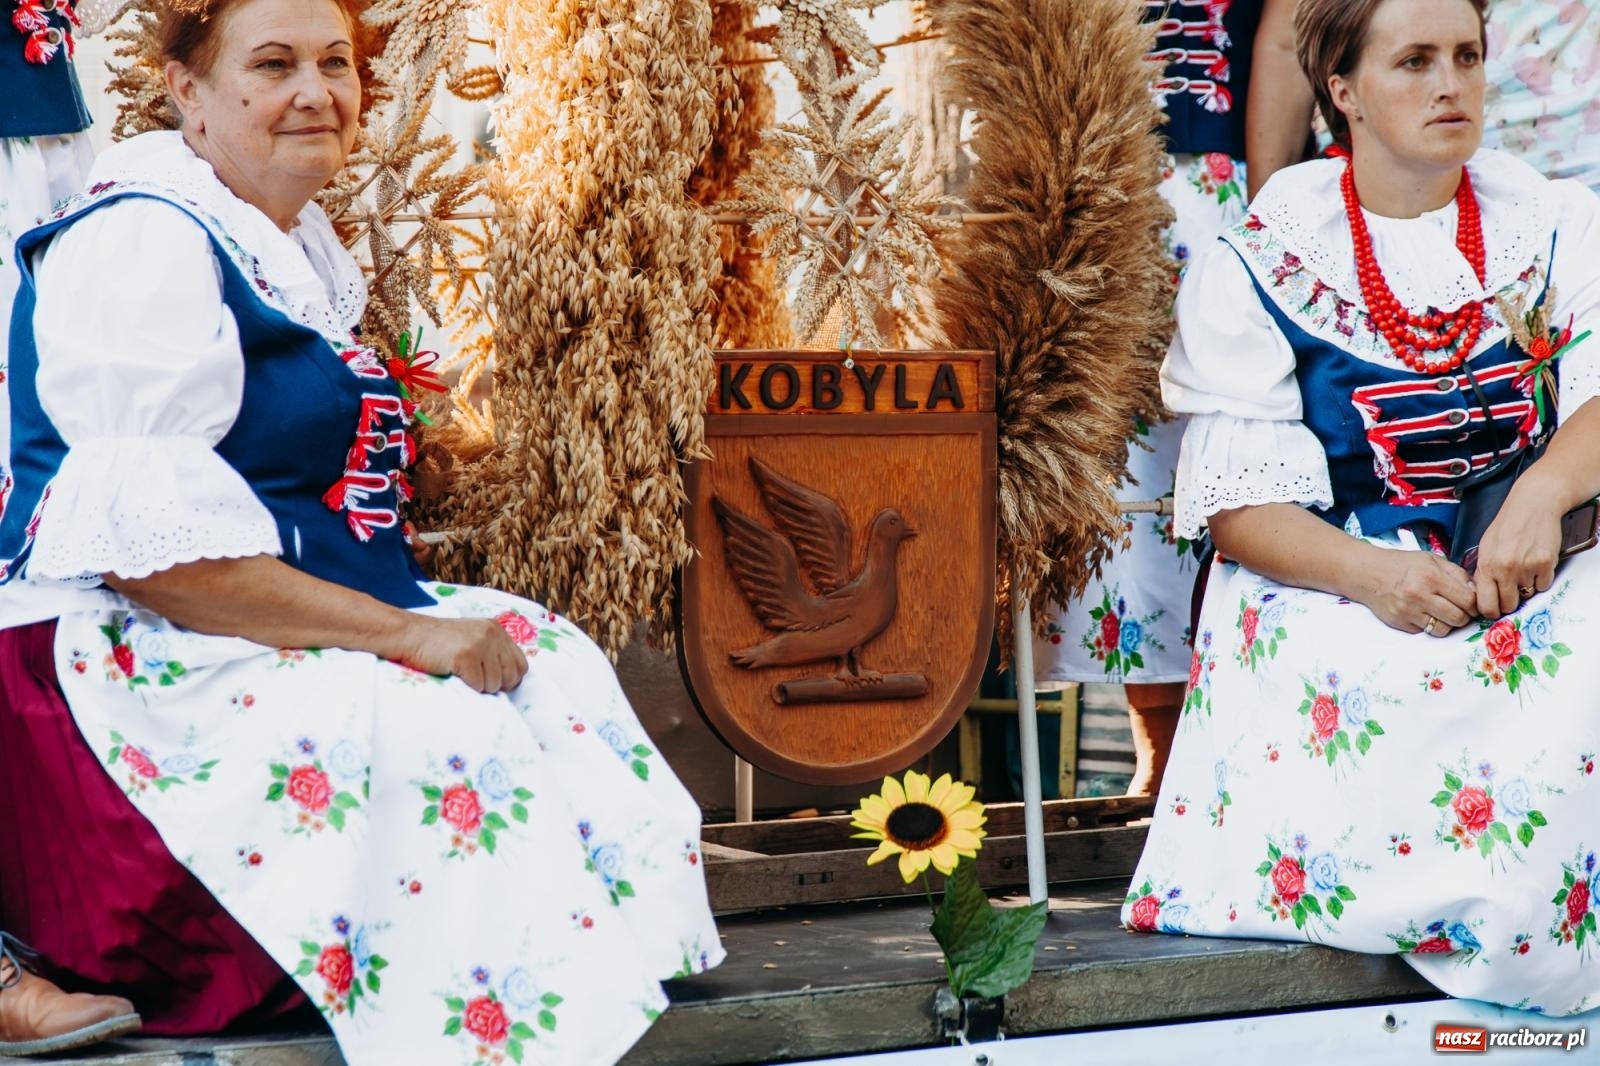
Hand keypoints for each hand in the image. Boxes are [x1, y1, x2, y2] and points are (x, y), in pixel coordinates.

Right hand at [397, 616, 527, 692]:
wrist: (409, 635)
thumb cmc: (439, 644)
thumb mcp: (473, 639)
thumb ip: (494, 652)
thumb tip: (513, 681)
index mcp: (497, 630)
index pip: (521, 665)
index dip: (509, 679)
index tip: (492, 682)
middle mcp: (492, 634)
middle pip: (511, 676)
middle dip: (495, 686)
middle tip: (474, 680)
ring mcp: (480, 644)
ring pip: (494, 684)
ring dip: (478, 687)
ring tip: (461, 674)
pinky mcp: (466, 656)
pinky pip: (478, 685)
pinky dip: (467, 687)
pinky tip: (454, 674)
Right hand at [1356, 547, 1476, 636]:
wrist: (1367, 573)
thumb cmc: (1402, 564)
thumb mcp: (1431, 560)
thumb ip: (1457, 574)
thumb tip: (1476, 592)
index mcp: (1431, 576)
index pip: (1468, 599)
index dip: (1475, 604)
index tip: (1471, 602)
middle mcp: (1419, 595)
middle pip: (1459, 618)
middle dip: (1464, 616)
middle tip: (1459, 609)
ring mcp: (1408, 611)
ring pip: (1443, 629)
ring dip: (1448, 623)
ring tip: (1442, 613)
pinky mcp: (1400, 623)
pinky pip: (1425, 632)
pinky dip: (1430, 625)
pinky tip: (1425, 614)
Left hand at [1471, 489, 1560, 619]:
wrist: (1533, 505)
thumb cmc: (1507, 524)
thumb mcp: (1485, 546)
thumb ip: (1483, 571)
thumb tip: (1481, 594)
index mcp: (1486, 565)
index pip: (1485, 604)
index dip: (1489, 610)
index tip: (1492, 609)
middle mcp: (1505, 569)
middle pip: (1507, 606)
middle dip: (1508, 602)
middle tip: (1510, 591)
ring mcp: (1526, 567)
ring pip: (1527, 596)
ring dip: (1526, 588)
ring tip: (1523, 569)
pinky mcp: (1545, 564)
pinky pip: (1543, 586)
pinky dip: (1541, 579)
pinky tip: (1535, 563)